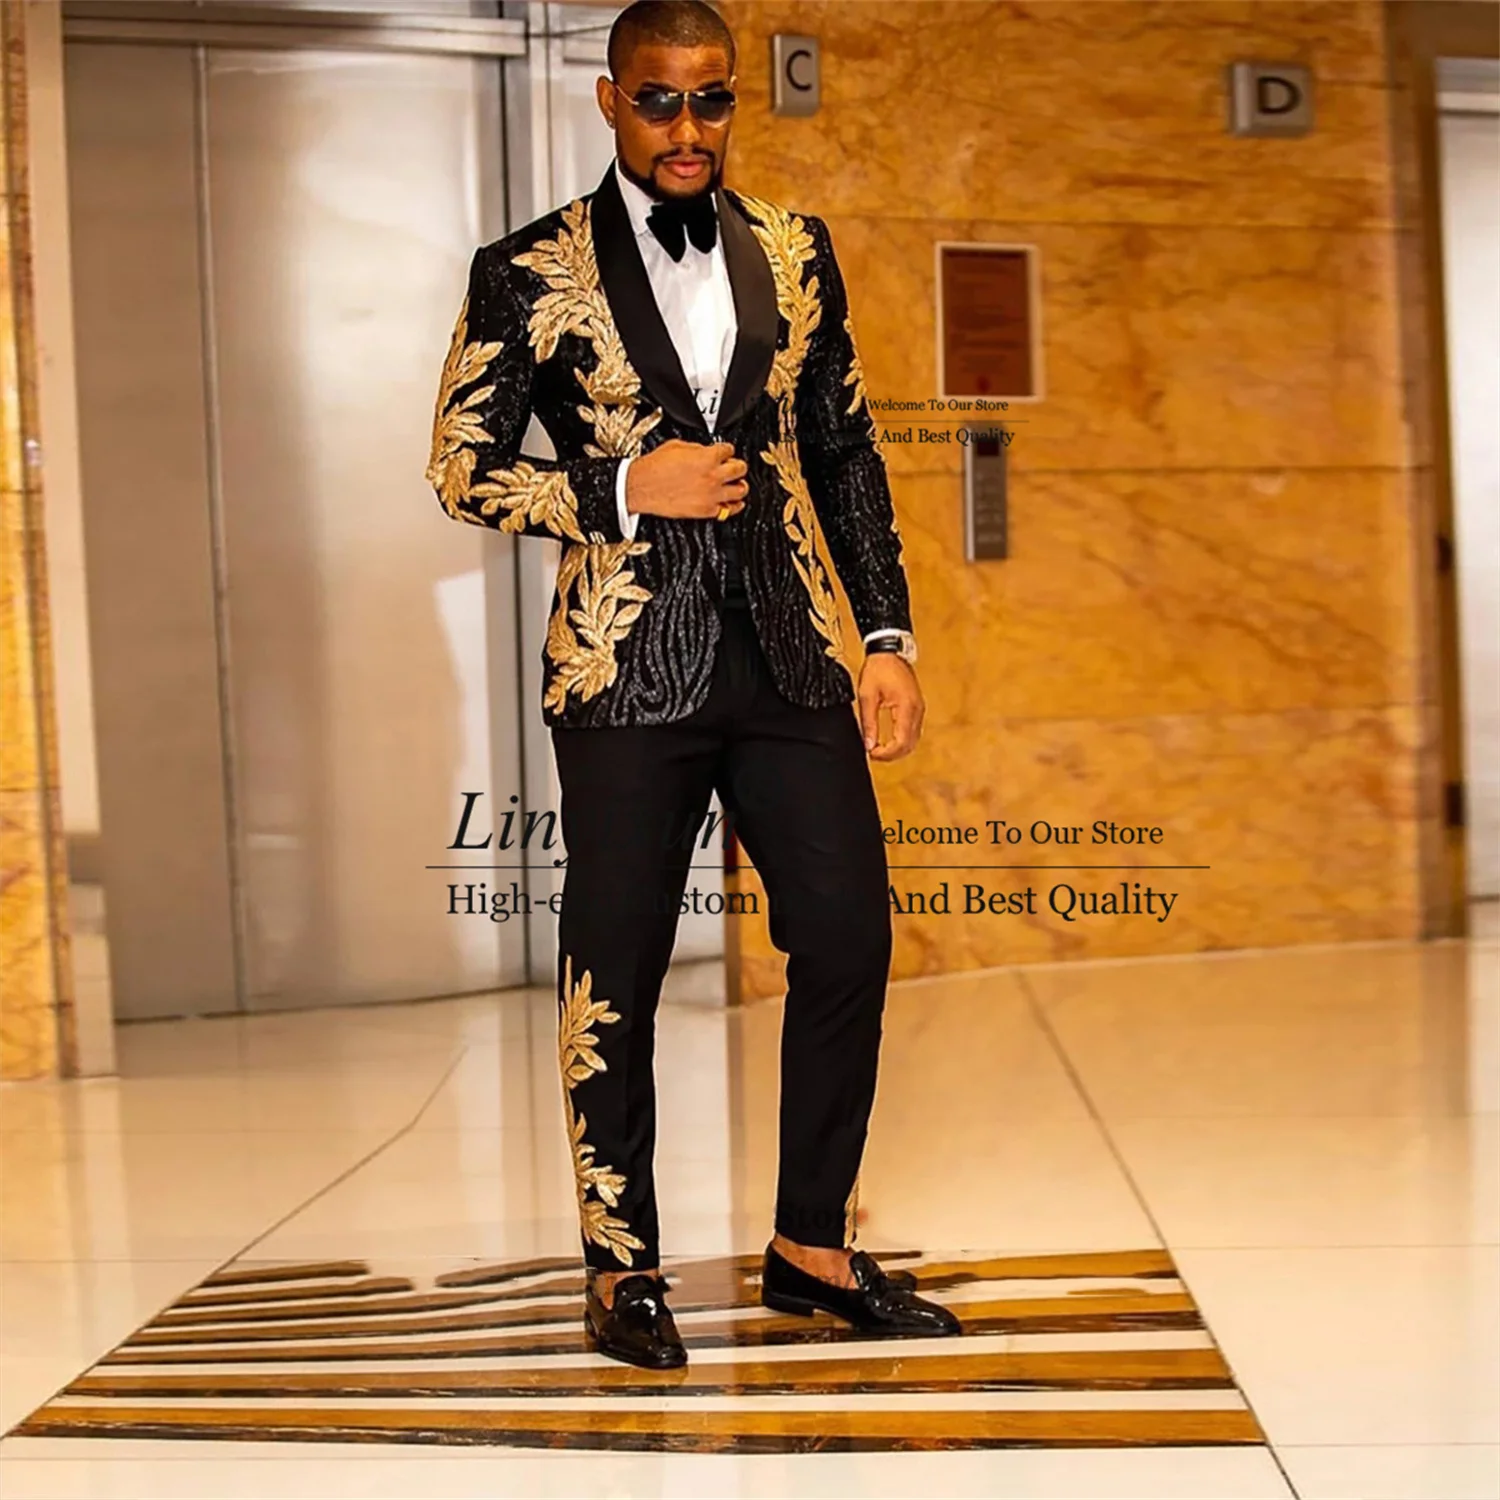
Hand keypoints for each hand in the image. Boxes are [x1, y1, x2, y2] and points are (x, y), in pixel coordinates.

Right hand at [625, 439, 747, 519]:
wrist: (641, 486)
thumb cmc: (654, 468)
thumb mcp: (677, 446)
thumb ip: (697, 449)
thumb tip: (704, 451)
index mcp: (707, 456)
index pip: (729, 450)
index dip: (727, 450)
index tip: (725, 453)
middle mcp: (713, 475)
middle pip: (740, 469)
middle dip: (738, 466)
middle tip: (735, 467)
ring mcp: (711, 494)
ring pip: (740, 490)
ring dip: (740, 486)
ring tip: (738, 485)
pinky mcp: (706, 510)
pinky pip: (729, 510)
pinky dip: (734, 506)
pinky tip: (734, 503)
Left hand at [858, 653, 923, 760]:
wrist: (889, 651)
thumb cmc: (878, 669)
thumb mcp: (867, 696)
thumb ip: (868, 722)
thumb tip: (868, 744)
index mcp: (906, 707)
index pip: (901, 742)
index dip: (887, 753)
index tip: (872, 753)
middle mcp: (917, 710)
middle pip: (910, 745)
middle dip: (892, 754)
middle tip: (873, 754)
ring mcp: (919, 709)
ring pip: (914, 740)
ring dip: (898, 749)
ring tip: (879, 749)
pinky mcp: (917, 707)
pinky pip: (913, 731)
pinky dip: (903, 740)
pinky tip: (889, 741)